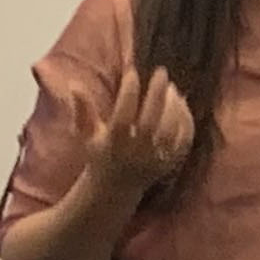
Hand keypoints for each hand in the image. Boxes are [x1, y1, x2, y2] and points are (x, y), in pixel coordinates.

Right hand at [86, 66, 196, 196]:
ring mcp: (155, 160)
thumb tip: (74, 84)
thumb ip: (82, 110)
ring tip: (172, 87)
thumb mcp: (87, 134)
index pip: (123, 118)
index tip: (132, 72)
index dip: (128, 94)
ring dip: (174, 107)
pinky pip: (184, 141)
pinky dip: (185, 121)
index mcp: (114, 145)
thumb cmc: (100, 153)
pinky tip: (181, 102)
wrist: (117, 188)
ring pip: (170, 132)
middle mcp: (136, 154)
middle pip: (150, 123)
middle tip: (161, 71)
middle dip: (156, 95)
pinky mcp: (170, 164)